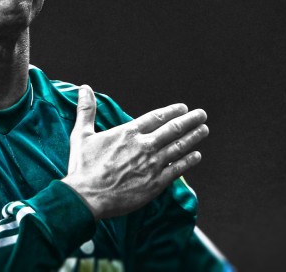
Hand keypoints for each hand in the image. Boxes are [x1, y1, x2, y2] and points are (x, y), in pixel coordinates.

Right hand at [61, 85, 208, 219]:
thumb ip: (87, 110)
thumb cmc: (83, 166)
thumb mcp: (82, 134)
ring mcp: (152, 164)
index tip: (183, 107)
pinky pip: (177, 169)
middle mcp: (144, 146)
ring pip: (179, 147)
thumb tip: (84, 88)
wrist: (87, 196)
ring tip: (204, 130)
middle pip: (173, 129)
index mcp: (128, 133)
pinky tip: (196, 156)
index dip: (171, 111)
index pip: (156, 117)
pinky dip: (188, 161)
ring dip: (193, 137)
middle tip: (202, 114)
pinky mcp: (155, 183)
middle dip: (190, 120)